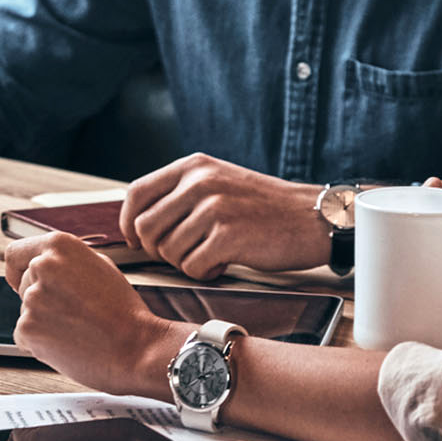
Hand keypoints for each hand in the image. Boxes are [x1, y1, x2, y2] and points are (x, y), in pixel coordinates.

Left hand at [4, 233, 178, 397]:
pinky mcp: (28, 328)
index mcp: (59, 245)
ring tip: (76, 329)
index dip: (18, 269)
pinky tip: (67, 344)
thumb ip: (66, 261)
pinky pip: (23, 336)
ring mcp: (32, 297)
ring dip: (43, 322)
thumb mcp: (100, 267)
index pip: (15, 253)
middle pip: (23, 284)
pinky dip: (39, 344)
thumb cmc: (124, 312)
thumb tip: (41, 264)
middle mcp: (42, 266)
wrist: (137, 348)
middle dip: (41, 299)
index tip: (20, 281)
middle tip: (71, 313)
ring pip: (25, 311)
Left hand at [119, 153, 328, 279]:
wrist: (313, 218)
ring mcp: (213, 208)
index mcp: (193, 166)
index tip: (135, 240)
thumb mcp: (219, 182)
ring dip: (185, 263)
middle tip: (183, 254)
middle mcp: (199, 182)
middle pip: (146, 227)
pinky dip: (203, 273)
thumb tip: (138, 222)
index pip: (136, 193)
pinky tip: (222, 265)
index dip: (128, 222)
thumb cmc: (264, 207)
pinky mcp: (227, 236)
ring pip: (167, 250)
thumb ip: (181, 193)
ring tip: (210, 257)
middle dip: (157, 250)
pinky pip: (191, 267)